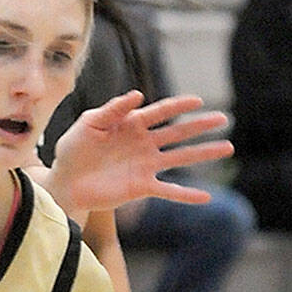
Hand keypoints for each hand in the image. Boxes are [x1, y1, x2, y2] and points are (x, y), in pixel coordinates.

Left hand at [48, 91, 233, 211]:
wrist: (64, 182)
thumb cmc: (73, 150)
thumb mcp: (88, 124)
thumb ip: (111, 110)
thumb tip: (137, 95)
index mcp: (131, 124)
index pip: (159, 112)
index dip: (177, 106)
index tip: (197, 100)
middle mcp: (143, 144)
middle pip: (176, 132)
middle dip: (199, 125)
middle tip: (223, 119)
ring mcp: (144, 166)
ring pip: (179, 158)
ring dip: (203, 153)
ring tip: (227, 148)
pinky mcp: (140, 187)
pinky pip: (167, 190)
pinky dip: (186, 194)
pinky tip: (206, 197)